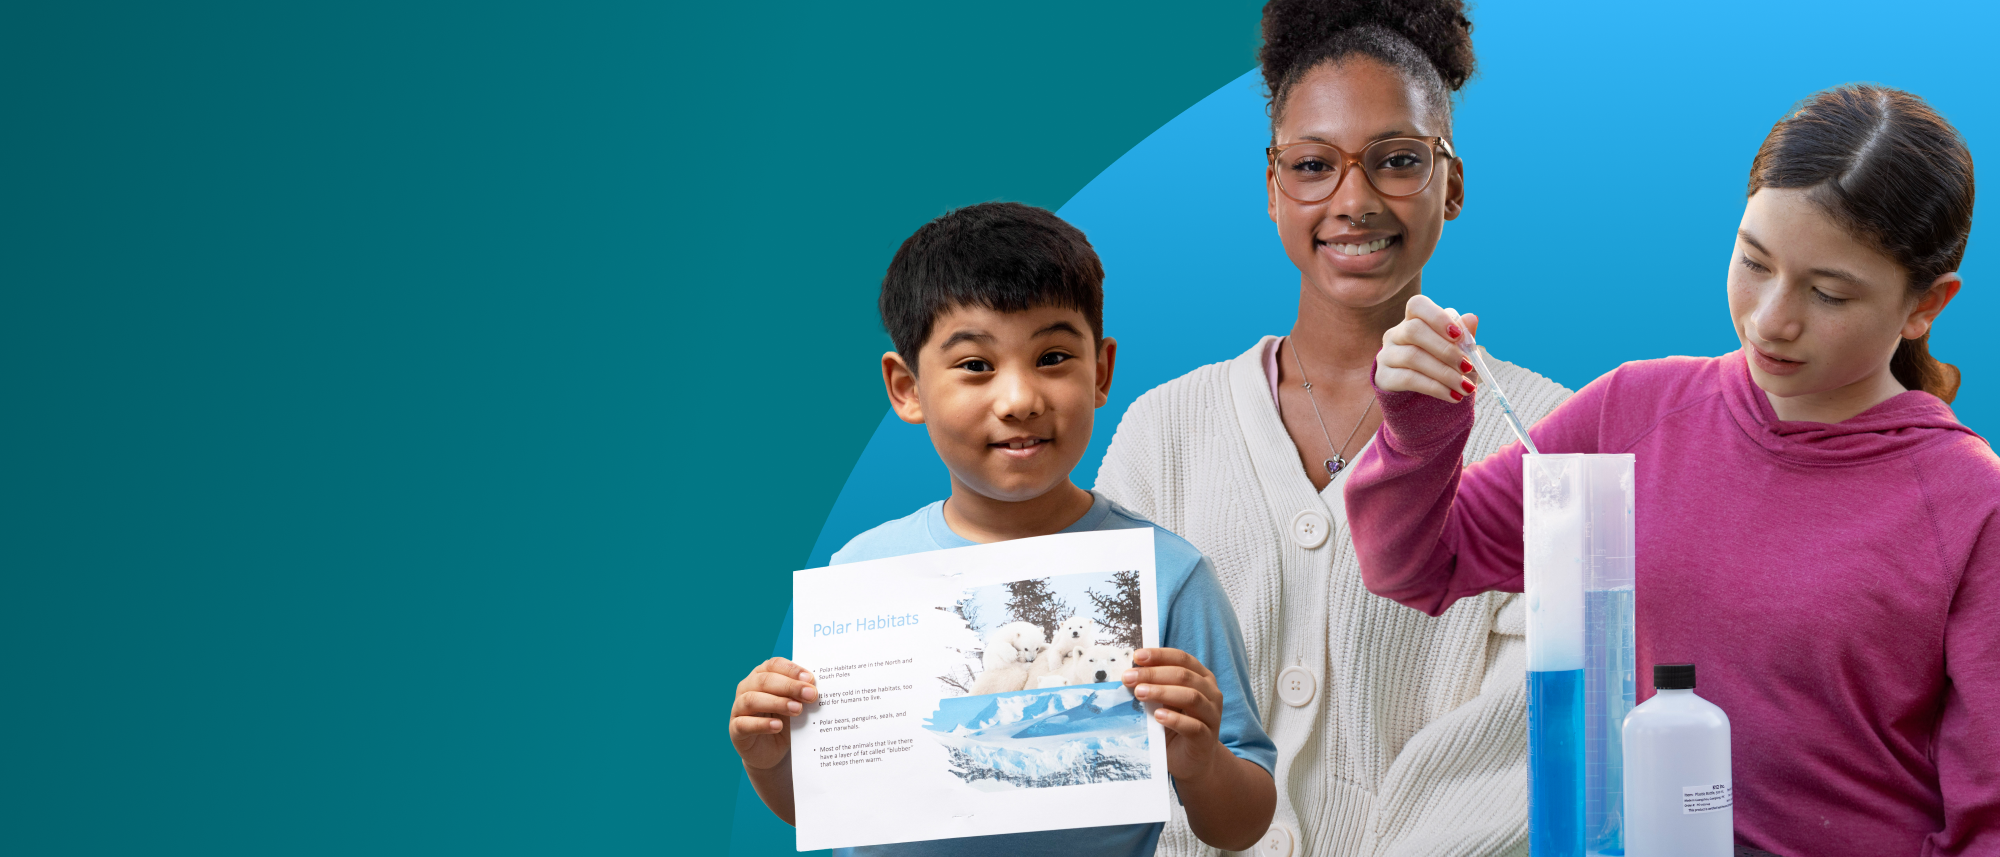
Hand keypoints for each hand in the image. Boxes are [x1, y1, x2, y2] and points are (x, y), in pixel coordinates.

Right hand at [729, 657, 817, 770]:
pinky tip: (778, 726)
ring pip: (752, 699)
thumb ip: (802, 696)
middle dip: (790, 686)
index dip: (792, 670)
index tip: (810, 679)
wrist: (772, 752)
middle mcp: (747, 688)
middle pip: (764, 680)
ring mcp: (738, 708)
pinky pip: (744, 724)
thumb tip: (815, 689)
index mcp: (761, 675)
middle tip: (810, 694)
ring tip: (797, 709)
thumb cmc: (785, 722)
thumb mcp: (795, 706)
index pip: (774, 665)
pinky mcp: (735, 730)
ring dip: (777, 703)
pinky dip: (762, 724)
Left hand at [1123, 648, 1228, 781]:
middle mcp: (1211, 693)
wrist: (1191, 761)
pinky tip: (1158, 716)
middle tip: (1129, 678)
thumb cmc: (1175, 727)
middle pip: (1184, 676)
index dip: (1159, 655)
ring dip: (1162, 692)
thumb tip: (1129, 673)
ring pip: (1191, 697)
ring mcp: (1212, 716)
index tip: (1137, 656)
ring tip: (1139, 693)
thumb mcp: (1164, 702)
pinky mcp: (1207, 738)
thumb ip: (1154, 687)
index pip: (1182, 659)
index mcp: (1201, 678)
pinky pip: (1193, 726)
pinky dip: (1174, 719)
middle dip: (1153, 674)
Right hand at [1377, 294, 1480, 403]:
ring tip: (1464, 387)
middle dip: (1445, 350)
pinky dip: (1435, 388)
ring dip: (1444, 373)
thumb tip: (1472, 318)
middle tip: (1467, 367)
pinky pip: (1409, 379)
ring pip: (1413, 357)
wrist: (1423, 400)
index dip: (1437, 317)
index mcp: (1414, 320)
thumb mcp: (1458, 354)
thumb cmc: (1443, 368)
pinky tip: (1452, 396)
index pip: (1418, 305)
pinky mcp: (1383, 377)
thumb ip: (1464, 337)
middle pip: (1414, 330)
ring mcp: (1386, 355)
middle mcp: (1395, 334)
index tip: (1459, 335)